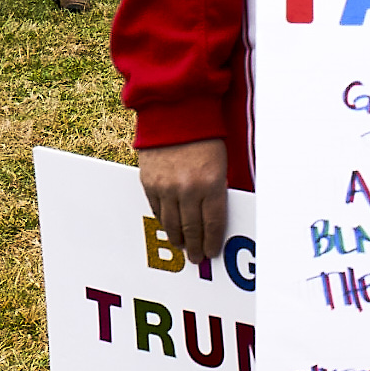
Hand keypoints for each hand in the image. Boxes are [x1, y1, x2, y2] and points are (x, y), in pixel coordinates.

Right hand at [139, 139, 229, 259]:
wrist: (175, 113)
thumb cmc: (205, 137)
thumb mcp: (221, 164)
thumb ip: (217, 190)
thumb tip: (215, 217)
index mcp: (211, 184)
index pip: (213, 224)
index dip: (212, 241)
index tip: (212, 252)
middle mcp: (188, 189)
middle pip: (192, 228)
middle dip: (195, 246)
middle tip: (196, 257)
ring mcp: (166, 187)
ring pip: (171, 224)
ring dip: (177, 238)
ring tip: (182, 246)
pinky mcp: (149, 182)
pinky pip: (156, 210)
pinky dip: (163, 221)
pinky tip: (168, 227)